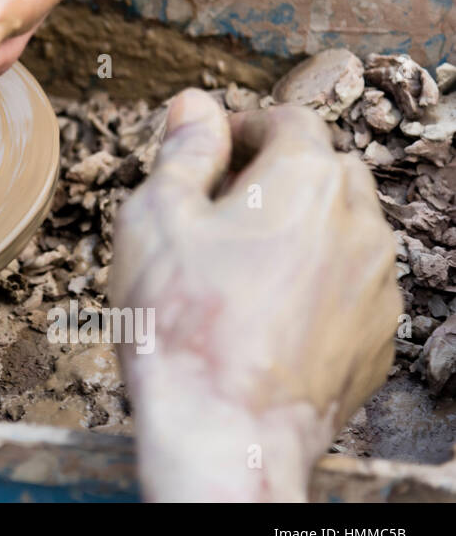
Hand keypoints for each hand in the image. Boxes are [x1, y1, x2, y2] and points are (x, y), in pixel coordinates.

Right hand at [110, 90, 399, 501]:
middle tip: (219, 211)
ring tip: (242, 268)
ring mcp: (378, 284)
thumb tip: (195, 105)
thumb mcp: (156, 217)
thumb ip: (183, 153)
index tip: (207, 153)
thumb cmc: (182, 318)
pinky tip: (267, 315)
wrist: (225, 430)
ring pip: (345, 230)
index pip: (287, 119)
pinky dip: (318, 285)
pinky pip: (352, 288)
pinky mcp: (380, 338)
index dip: (241, 128)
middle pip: (326, 170)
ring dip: (303, 231)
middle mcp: (360, 221)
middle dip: (278, 177)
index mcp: (306, 178)